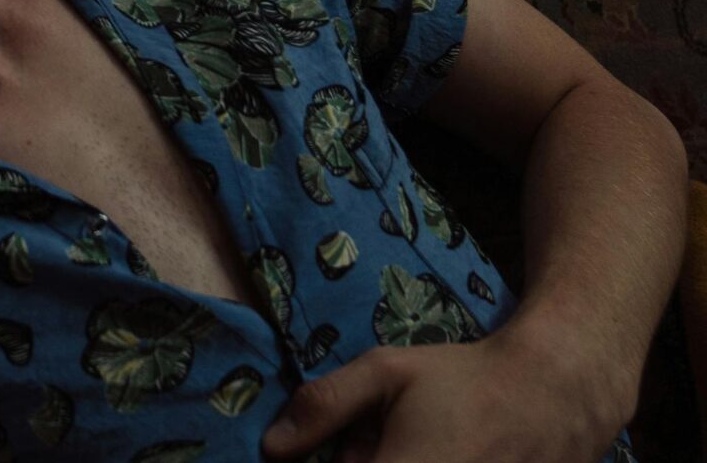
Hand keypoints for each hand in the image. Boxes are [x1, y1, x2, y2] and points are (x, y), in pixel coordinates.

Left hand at [261, 330, 629, 462]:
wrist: (556, 394)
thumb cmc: (465, 379)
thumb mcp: (386, 374)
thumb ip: (323, 407)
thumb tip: (271, 448)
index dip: (342, 461)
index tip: (349, 446)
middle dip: (365, 462)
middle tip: (383, 443)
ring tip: (418, 448)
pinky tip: (443, 455)